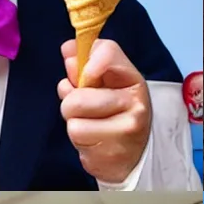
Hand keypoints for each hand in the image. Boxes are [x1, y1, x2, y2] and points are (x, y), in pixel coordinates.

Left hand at [58, 39, 152, 183]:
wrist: (133, 155)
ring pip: (73, 116)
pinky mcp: (114, 151)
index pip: (107, 52)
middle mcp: (135, 101)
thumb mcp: (105, 85)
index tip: (83, 74)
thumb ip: (85, 65)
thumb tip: (68, 48)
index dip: (86, 60)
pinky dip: (78, 140)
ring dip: (74, 122)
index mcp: (132, 78)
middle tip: (85, 109)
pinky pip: (76, 135)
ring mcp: (127, 127)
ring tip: (90, 126)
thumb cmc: (114, 116)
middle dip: (71, 102)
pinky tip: (93, 141)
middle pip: (79, 95)